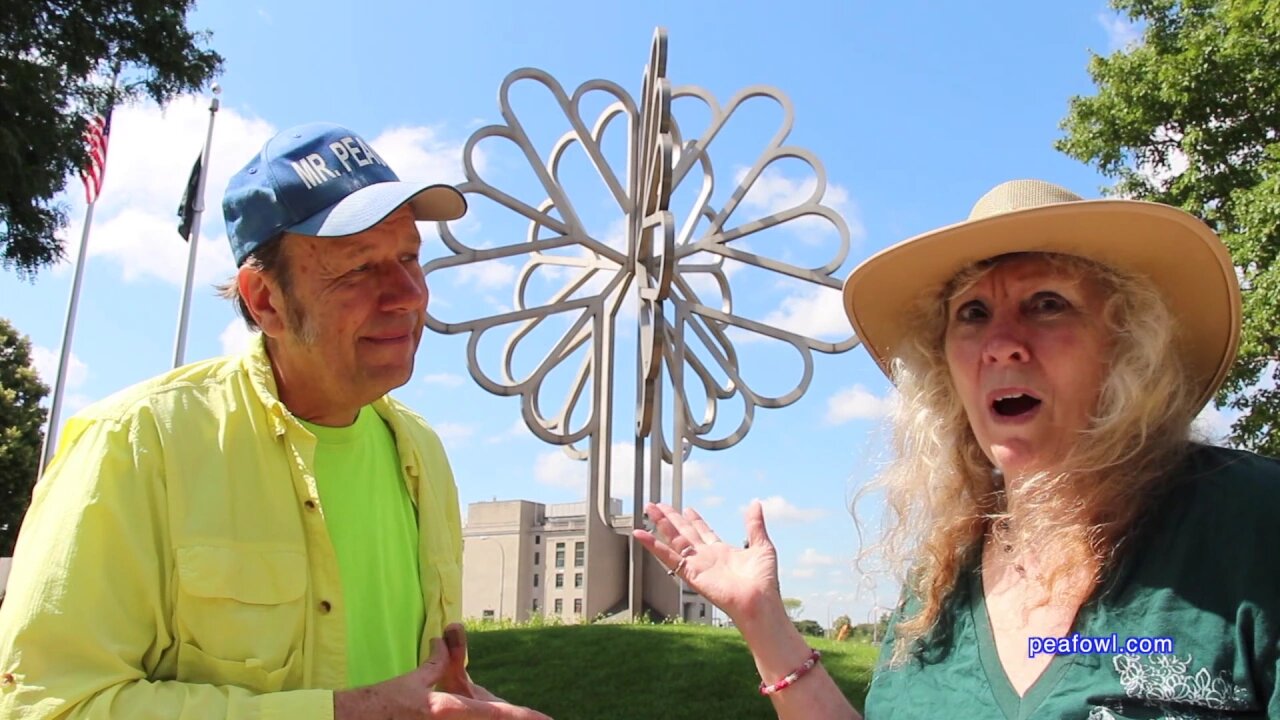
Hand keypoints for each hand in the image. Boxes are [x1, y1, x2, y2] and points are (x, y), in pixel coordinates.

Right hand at [333, 635, 551, 718]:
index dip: (521, 717)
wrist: (355, 719)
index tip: (546, 719)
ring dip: (490, 717)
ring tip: (522, 714)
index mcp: (448, 709)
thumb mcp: (415, 679)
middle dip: (510, 718)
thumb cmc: (384, 700)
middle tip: (540, 718)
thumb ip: (438, 661)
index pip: (494, 713)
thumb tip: (450, 636)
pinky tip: (475, 712)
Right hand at [633, 500, 781, 623]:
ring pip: (673, 540)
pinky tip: (641, 534)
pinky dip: (652, 545)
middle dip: (671, 518)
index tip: (686, 509)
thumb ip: (755, 525)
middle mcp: (707, 558)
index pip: (704, 532)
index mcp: (723, 552)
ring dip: (661, 524)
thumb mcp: (763, 546)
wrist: (759, 601)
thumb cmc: (764, 582)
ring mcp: (697, 565)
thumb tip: (756, 505)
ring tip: (649, 509)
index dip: (695, 520)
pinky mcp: (689, 573)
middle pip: (684, 533)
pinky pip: (667, 557)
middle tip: (658, 505)